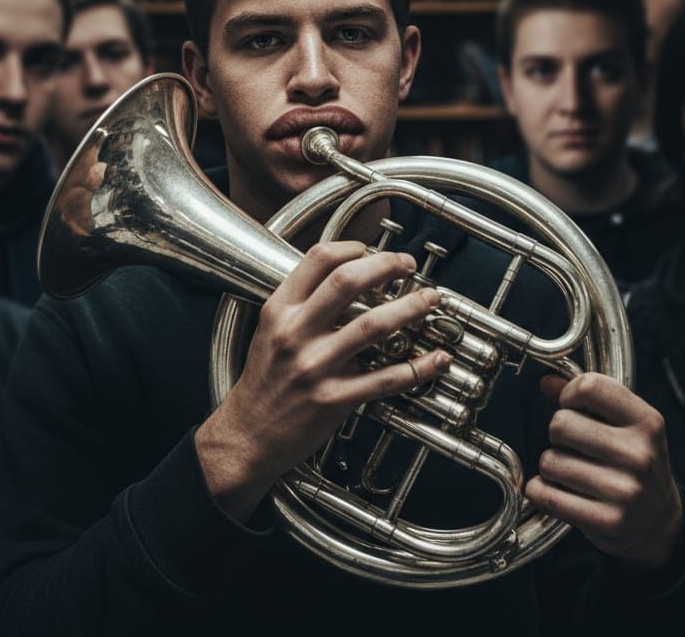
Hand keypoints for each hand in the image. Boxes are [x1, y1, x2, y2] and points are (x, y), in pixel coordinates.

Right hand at [195, 241, 451, 521]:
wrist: (246, 436)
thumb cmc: (263, 382)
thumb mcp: (270, 330)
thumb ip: (303, 303)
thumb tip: (350, 277)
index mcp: (279, 310)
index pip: (318, 260)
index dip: (352, 247)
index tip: (373, 250)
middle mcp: (295, 333)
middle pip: (348, 282)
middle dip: (387, 266)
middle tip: (408, 264)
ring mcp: (315, 367)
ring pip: (373, 325)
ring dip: (410, 307)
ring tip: (431, 298)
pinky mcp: (334, 400)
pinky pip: (385, 379)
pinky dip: (418, 367)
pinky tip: (437, 358)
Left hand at [525, 373, 683, 570]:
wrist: (658, 523)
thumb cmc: (633, 464)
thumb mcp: (624, 426)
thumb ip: (587, 399)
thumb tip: (546, 381)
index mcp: (647, 422)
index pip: (590, 386)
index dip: (570, 395)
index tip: (574, 408)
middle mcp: (639, 455)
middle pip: (560, 423)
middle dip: (558, 434)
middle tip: (575, 447)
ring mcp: (625, 491)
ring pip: (549, 460)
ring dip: (551, 466)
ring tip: (573, 473)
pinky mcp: (608, 521)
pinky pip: (545, 494)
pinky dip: (540, 491)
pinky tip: (560, 492)